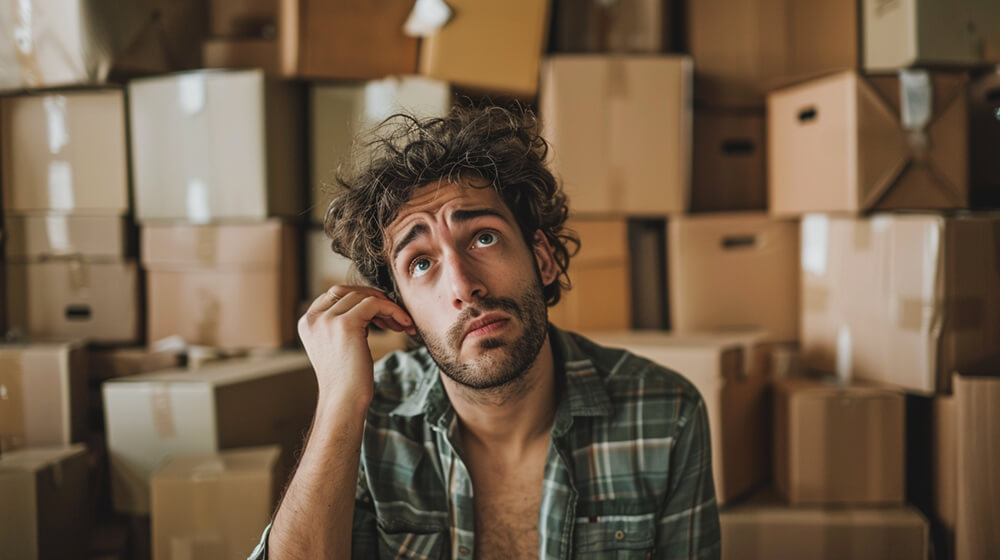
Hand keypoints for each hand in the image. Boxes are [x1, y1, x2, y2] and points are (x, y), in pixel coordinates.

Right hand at [298, 285, 415, 414]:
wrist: (344, 401)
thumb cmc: (347, 379)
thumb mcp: (337, 344)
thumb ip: (342, 322)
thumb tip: (369, 303)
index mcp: (307, 322)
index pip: (336, 294)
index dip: (361, 299)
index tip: (381, 316)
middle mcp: (313, 318)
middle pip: (349, 291)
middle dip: (374, 300)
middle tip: (395, 318)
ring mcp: (327, 320)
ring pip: (364, 296)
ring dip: (387, 307)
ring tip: (402, 324)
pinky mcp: (346, 324)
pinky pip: (375, 303)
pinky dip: (393, 310)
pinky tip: (405, 325)